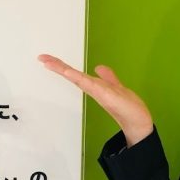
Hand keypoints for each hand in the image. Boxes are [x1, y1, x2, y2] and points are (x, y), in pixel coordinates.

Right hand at [38, 54, 153, 146]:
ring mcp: (97, 91)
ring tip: (48, 62)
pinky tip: (69, 73)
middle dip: (57, 66)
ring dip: (63, 70)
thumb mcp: (116, 87)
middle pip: (72, 75)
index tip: (47, 59)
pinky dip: (78, 78)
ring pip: (77, 78)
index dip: (61, 66)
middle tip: (41, 58)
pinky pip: (89, 84)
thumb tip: (98, 68)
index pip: (75, 73)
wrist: (138, 122)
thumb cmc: (128, 107)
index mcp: (94, 85)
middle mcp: (93, 88)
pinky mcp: (104, 95)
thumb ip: (108, 77)